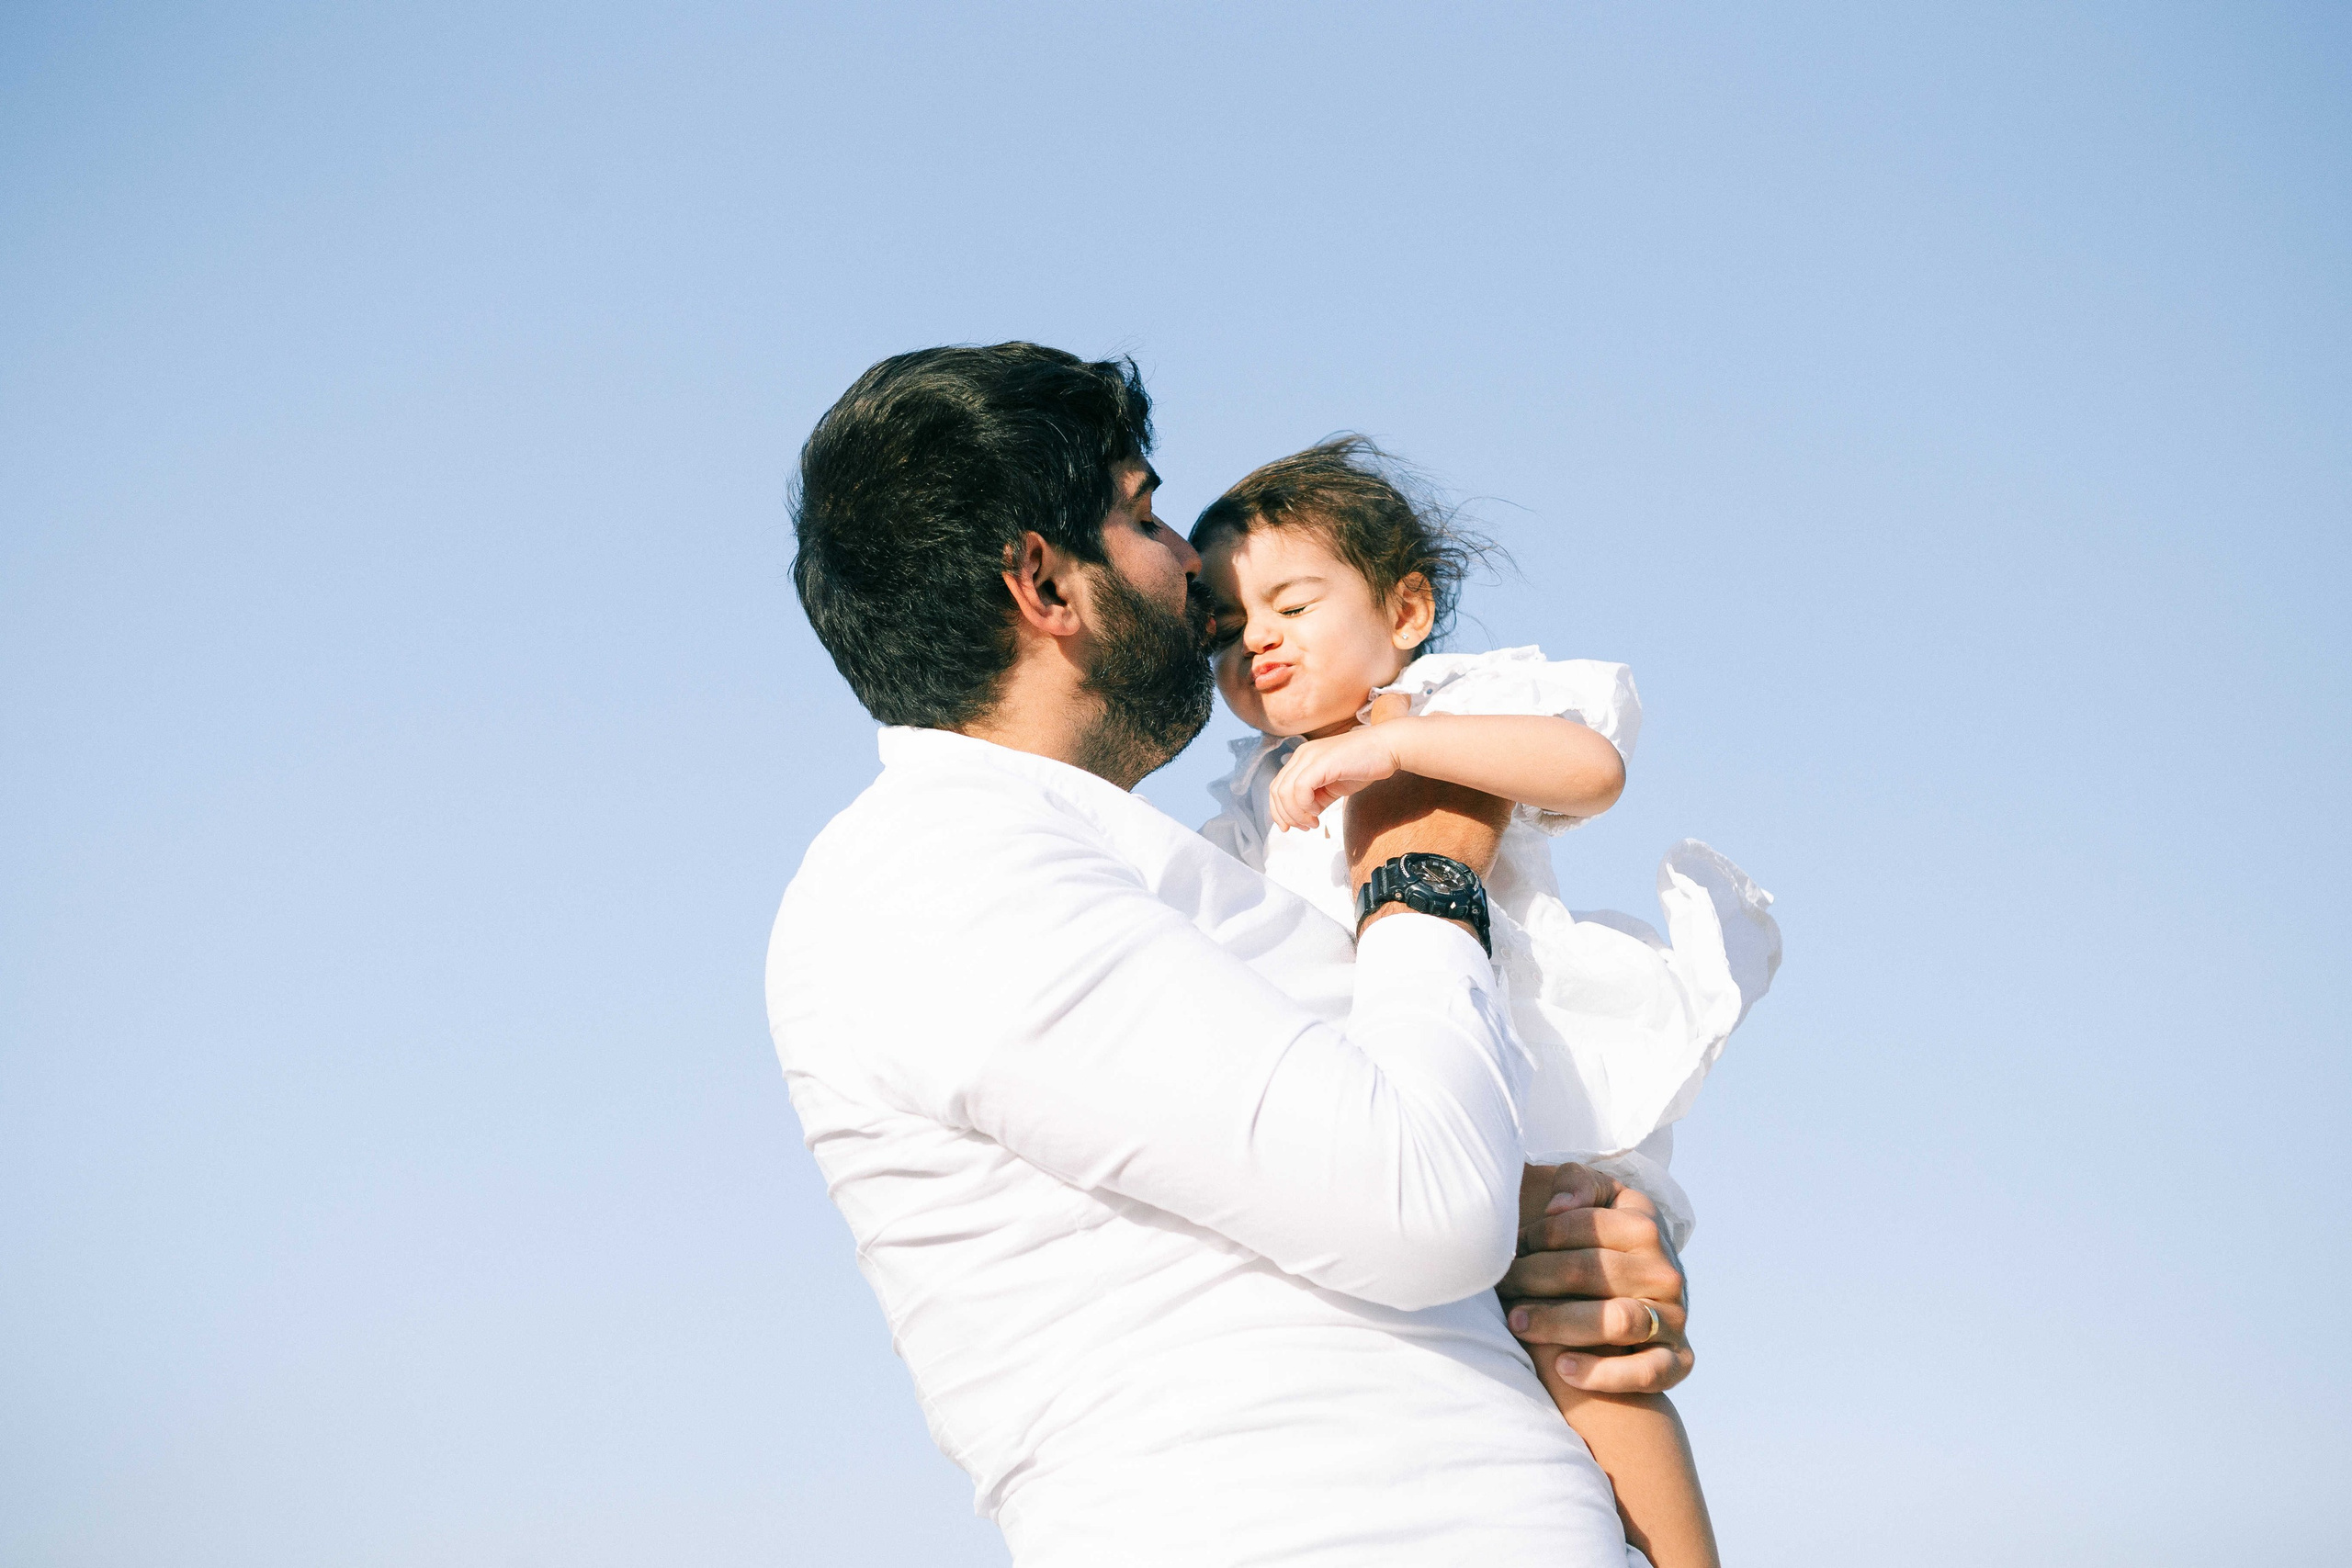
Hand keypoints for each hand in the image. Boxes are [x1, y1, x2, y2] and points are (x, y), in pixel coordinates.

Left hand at [1268, 726, 1405, 832]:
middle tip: (1304, 827)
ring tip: (1313, 822)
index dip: (1279, 811)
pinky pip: (1300, 789)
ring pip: (1285, 791)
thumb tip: (1306, 815)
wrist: (1387, 748)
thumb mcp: (1334, 785)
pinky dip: (1304, 806)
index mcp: (1302, 758)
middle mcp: (1302, 755)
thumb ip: (1317, 797)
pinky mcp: (1321, 762)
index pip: (1277, 787)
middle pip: (1277, 791)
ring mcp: (1310, 757)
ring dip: (1296, 814)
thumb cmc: (1364, 765)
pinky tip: (1317, 813)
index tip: (1292, 826)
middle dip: (1285, 815)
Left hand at [1499, 1163, 1692, 1394]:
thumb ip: (1578, 1184)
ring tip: (1517, 1324)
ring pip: (1617, 1320)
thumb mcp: (1598, 1205)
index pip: (1584, 1225)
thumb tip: (1558, 1206)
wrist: (1647, 1304)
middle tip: (1499, 1287)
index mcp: (1645, 1224)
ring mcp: (1675, 1316)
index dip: (1538, 1235)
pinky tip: (1563, 1368)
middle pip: (1591, 1271)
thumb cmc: (1603, 1250)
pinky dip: (1605, 1373)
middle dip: (1534, 1278)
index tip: (1510, 1248)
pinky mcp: (1679, 1361)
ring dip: (1560, 1322)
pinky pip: (1647, 1372)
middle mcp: (1666, 1269)